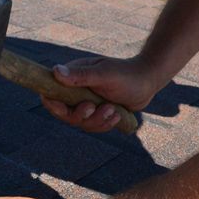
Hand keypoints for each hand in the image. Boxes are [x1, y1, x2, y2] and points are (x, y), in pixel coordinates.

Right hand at [42, 55, 157, 132]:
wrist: (146, 81)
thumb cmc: (125, 74)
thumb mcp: (104, 74)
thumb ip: (81, 75)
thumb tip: (56, 71)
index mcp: (73, 78)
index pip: (52, 93)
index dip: (52, 102)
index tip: (58, 105)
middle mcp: (77, 92)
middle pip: (65, 114)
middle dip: (80, 115)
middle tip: (93, 107)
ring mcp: (87, 104)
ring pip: (81, 123)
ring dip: (97, 120)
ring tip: (112, 109)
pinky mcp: (98, 114)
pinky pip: (94, 127)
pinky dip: (105, 124)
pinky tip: (116, 115)